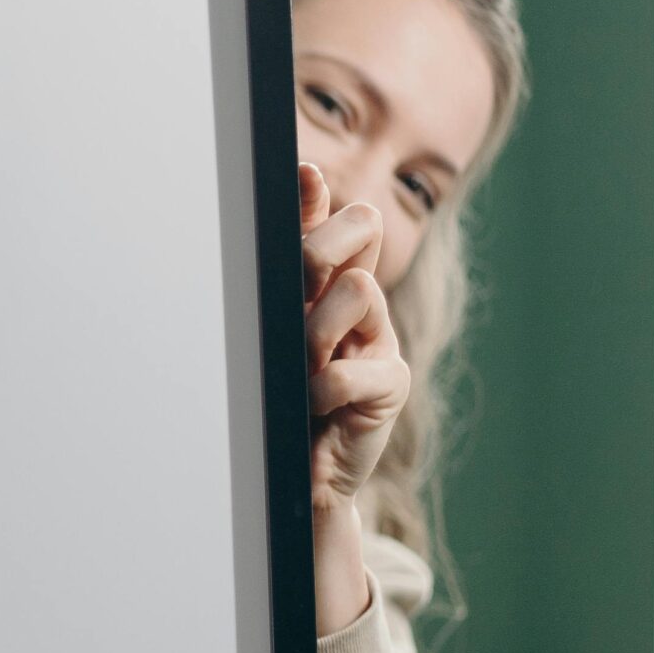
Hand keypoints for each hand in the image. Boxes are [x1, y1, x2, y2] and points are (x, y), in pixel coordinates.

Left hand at [300, 162, 407, 632]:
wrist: (292, 477)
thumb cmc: (270, 402)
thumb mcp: (263, 337)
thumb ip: (270, 283)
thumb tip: (268, 223)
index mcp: (321, 280)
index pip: (330, 217)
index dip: (317, 195)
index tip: (301, 176)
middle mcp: (354, 300)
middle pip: (358, 227)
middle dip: (318, 248)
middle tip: (293, 290)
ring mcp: (378, 338)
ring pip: (358, 289)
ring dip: (316, 331)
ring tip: (300, 370)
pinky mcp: (391, 383)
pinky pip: (352, 369)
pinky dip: (324, 390)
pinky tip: (316, 406)